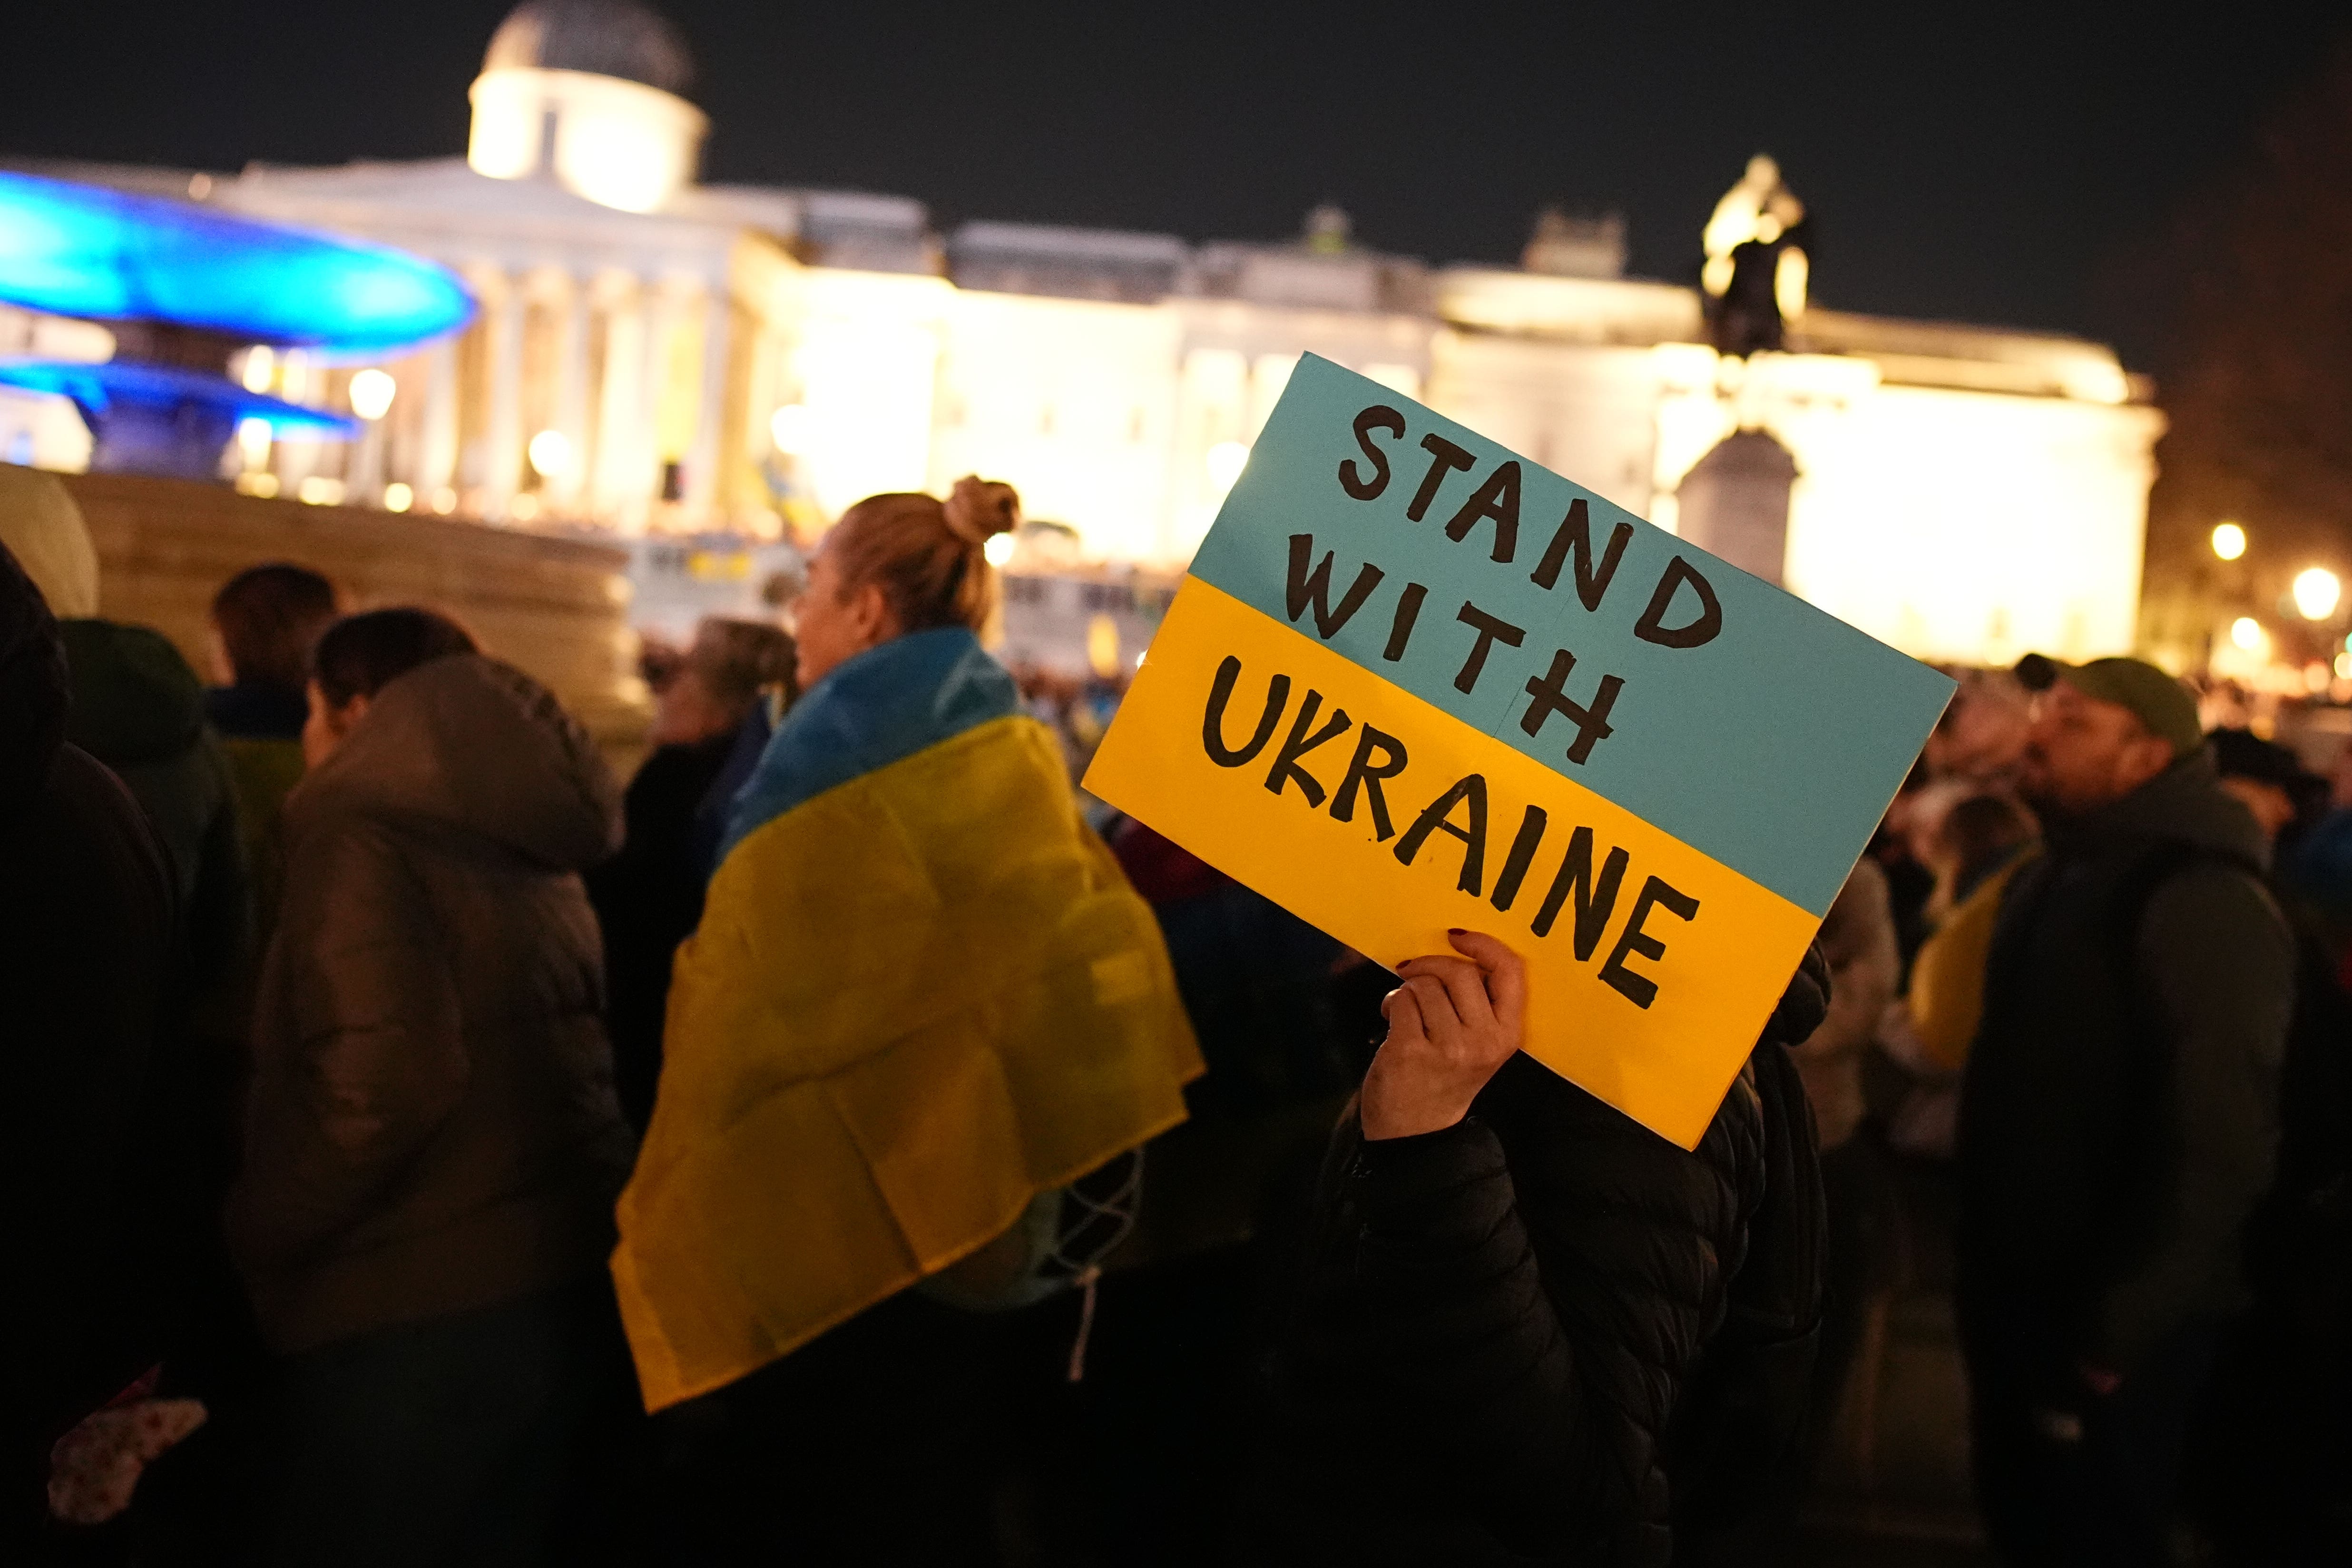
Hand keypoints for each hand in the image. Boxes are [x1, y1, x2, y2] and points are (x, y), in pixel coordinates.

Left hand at [1358, 930, 1526, 1139]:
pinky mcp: (1411, 1051)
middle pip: (1460, 971)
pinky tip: (1391, 1021)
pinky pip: (1401, 1000)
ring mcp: (1448, 1048)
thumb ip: (1479, 1004)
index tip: (1457, 937)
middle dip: (1431, 965)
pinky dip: (1391, 1003)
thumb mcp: (1480, 1045)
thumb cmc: (1444, 1078)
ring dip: (1408, 990)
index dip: (1484, 944)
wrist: (1416, 1132)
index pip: (1509, 971)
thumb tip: (1456, 951)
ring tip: (1406, 1012)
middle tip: (1415, 974)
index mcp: (1507, 1035)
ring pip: (1425, 984)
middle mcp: (1483, 1041)